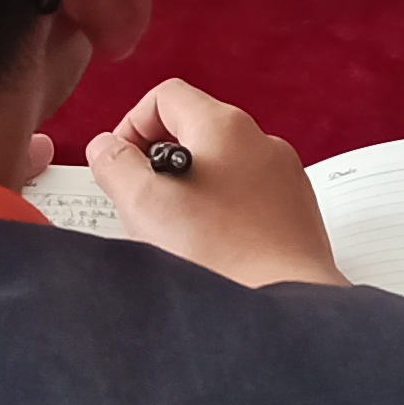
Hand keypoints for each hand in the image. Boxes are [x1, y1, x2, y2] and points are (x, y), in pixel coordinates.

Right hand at [83, 81, 344, 289]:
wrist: (282, 307)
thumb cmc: (221, 255)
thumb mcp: (143, 204)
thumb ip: (115, 164)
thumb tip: (107, 147)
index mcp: (224, 126)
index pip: (166, 97)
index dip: (133, 124)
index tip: (121, 162)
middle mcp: (261, 141)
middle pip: (195, 130)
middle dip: (161, 161)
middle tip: (143, 203)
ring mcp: (284, 177)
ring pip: (223, 167)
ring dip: (193, 190)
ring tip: (179, 234)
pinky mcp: (296, 213)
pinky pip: (250, 198)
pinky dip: (225, 213)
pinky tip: (213, 250)